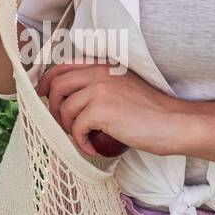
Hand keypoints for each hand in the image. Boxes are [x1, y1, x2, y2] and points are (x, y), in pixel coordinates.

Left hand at [36, 60, 185, 157]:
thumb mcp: (123, 87)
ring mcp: (98, 90)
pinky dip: (80, 142)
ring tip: (82, 137)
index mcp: (103, 66)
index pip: (63, 66)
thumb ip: (99, 86)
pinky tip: (91, 148)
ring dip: (67, 128)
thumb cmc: (151, 111)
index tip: (43, 94)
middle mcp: (98, 74)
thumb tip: (72, 99)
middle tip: (61, 123)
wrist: (172, 122)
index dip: (47, 81)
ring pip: (64, 109)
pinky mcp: (100, 111)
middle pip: (56, 85)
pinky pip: (76, 129)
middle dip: (52, 107)